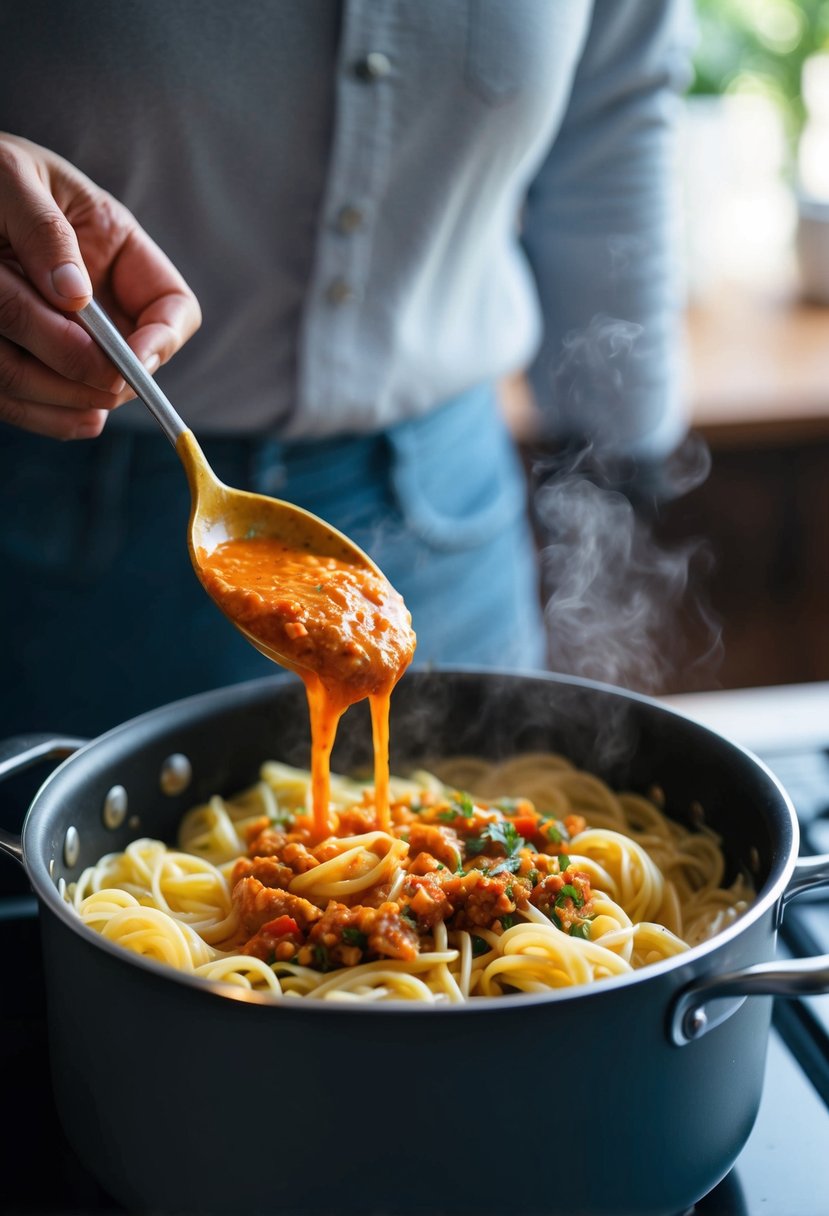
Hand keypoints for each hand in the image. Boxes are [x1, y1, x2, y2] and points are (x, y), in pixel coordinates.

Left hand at [0, 133, 200, 439]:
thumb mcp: (10, 177)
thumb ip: (45, 231)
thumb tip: (76, 297)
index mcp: (116, 250)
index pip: (174, 309)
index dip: (162, 341)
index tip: (127, 360)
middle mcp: (98, 304)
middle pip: (126, 369)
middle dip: (90, 370)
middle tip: (41, 350)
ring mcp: (62, 339)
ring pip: (78, 395)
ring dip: (41, 381)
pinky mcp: (24, 364)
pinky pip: (35, 406)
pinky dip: (24, 406)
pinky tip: (6, 386)